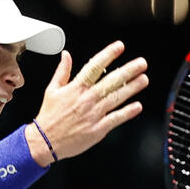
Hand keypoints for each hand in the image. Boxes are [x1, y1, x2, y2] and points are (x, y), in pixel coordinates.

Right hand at [31, 41, 148, 160]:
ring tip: (144, 79)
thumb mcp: (52, 90)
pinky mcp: (97, 129)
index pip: (94, 67)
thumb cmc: (49, 116)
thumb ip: (62, 72)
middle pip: (111, 81)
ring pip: (116, 98)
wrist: (45, 141)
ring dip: (132, 88)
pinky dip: (127, 112)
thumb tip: (66, 55)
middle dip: (128, 70)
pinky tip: (137, 106)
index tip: (120, 47)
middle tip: (141, 63)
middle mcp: (87, 99)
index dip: (108, 55)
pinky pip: (115, 119)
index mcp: (76, 88)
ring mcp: (93, 114)